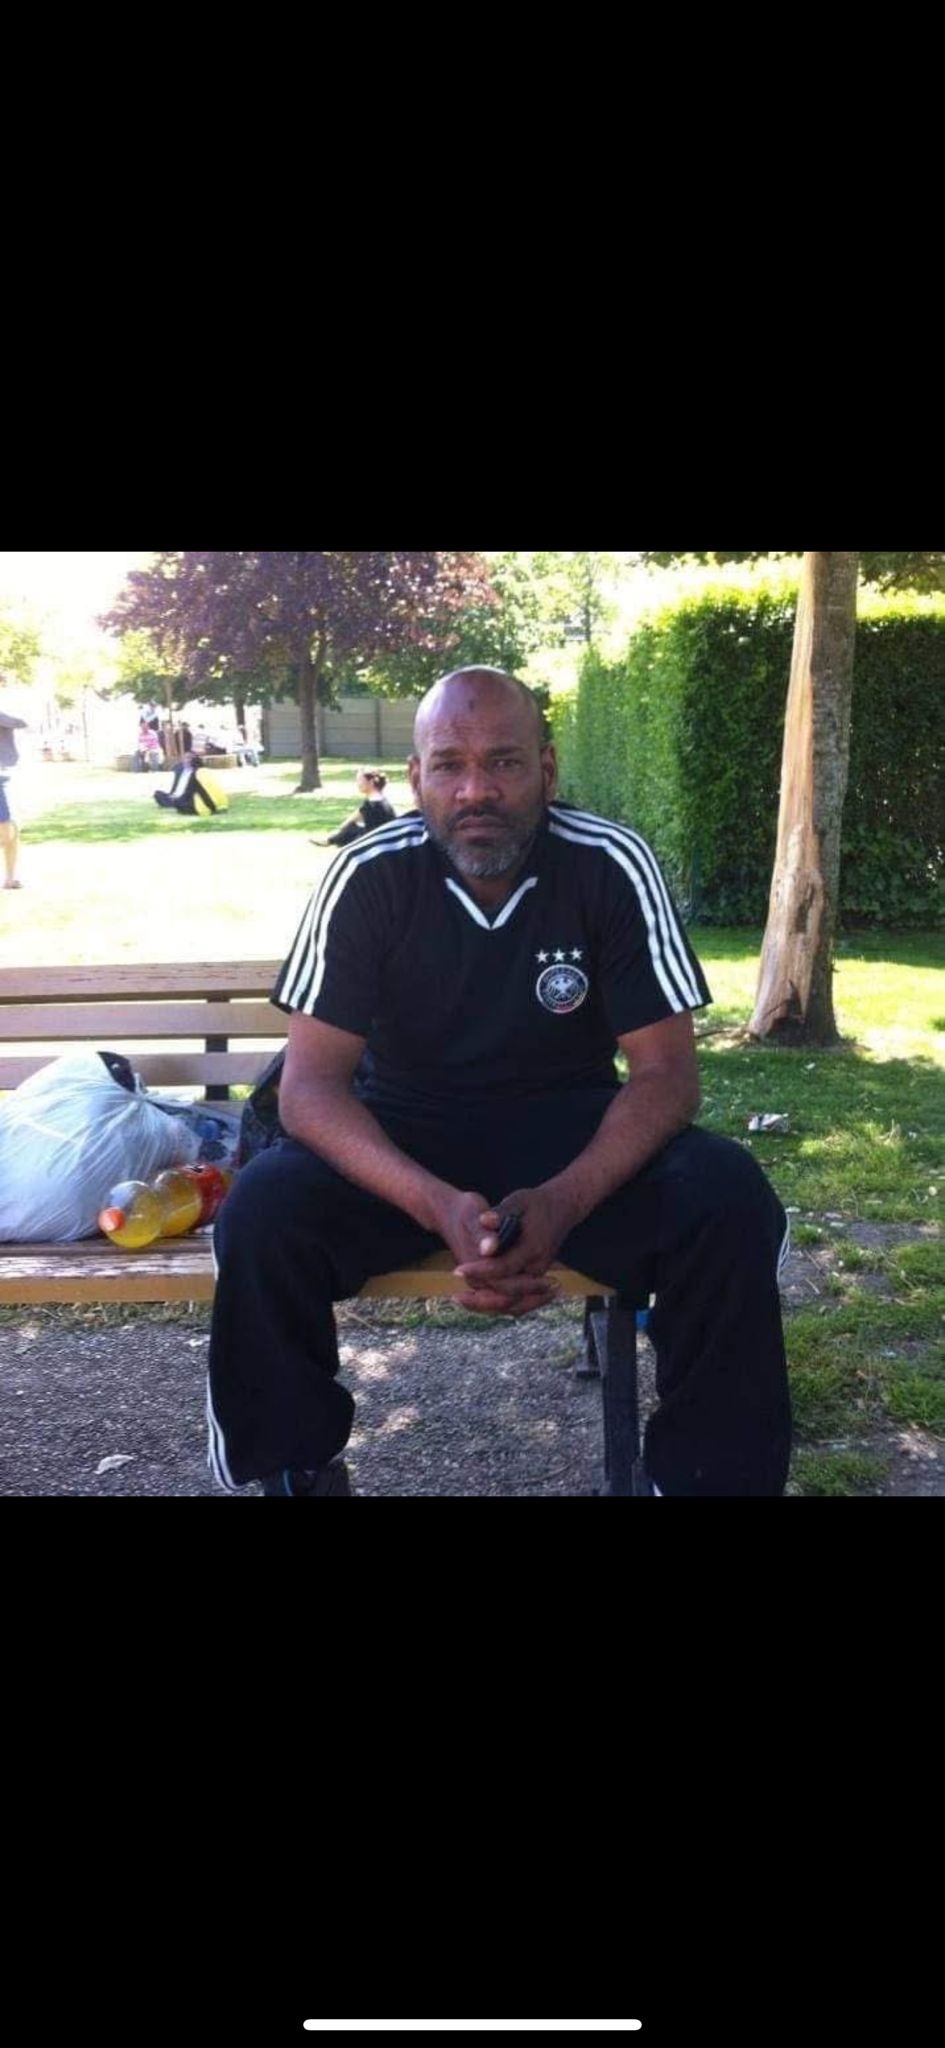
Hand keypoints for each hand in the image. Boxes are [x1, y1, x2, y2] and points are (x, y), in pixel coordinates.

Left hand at [451, 1186, 573, 1318]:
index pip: (504, 1268)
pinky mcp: (535, 1280)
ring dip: (489, 1307)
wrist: (561, 1208)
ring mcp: (538, 1276)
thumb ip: (500, 1214)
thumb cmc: (535, 1204)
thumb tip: (483, 1221)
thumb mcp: (517, 1202)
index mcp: (533, 1248)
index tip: (457, 1270)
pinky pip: (519, 1302)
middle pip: (509, 1295)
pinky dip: (499, 1305)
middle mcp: (538, 1267)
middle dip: (481, 1299)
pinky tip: (479, 1301)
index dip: (480, 1271)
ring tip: (464, 1302)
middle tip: (456, 1297)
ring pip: (515, 1305)